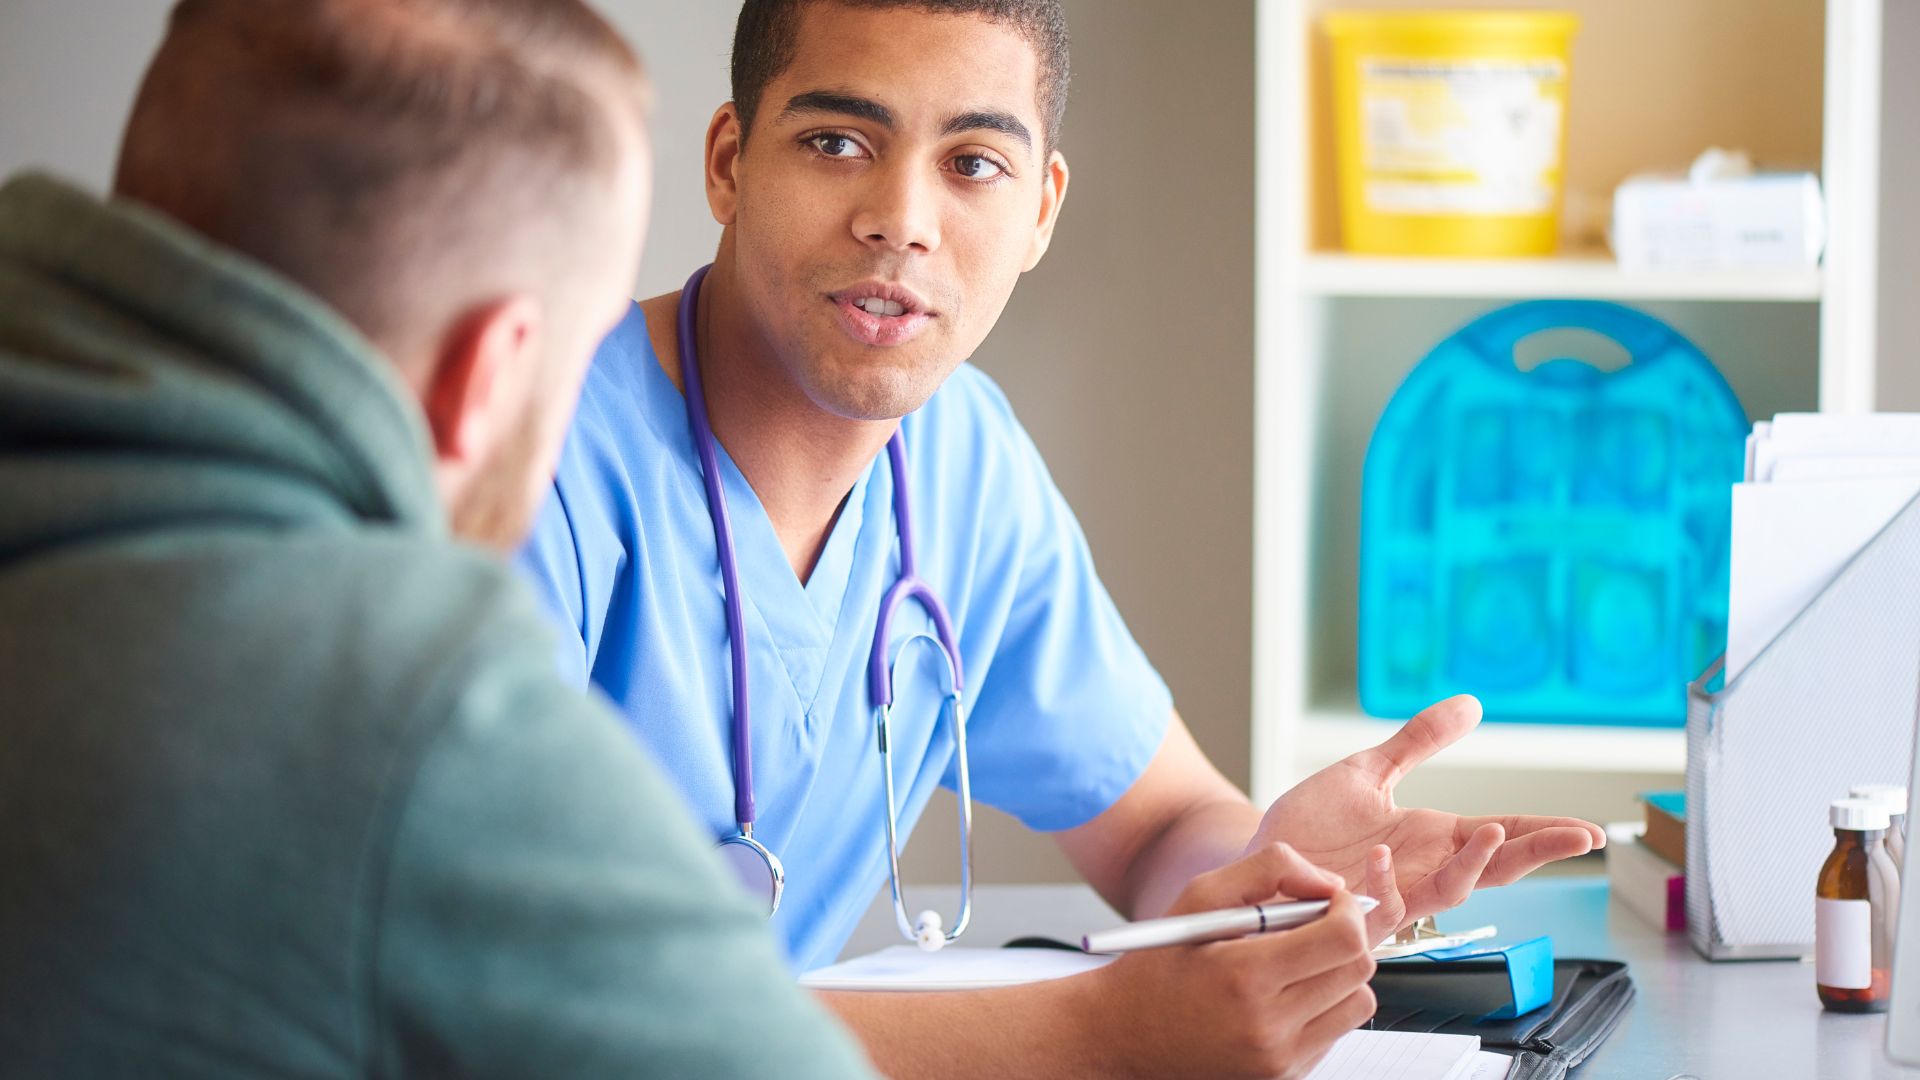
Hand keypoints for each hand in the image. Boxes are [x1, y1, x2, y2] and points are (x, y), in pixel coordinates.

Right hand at [1087, 843, 1376, 1079]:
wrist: (1124, 1034)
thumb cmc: (1158, 963)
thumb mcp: (1199, 896)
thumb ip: (1269, 870)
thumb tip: (1329, 882)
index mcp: (1244, 976)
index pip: (1344, 939)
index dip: (1348, 910)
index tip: (1332, 900)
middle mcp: (1267, 1027)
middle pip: (1358, 970)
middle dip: (1345, 937)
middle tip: (1314, 926)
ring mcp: (1279, 1060)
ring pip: (1357, 1003)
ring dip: (1338, 974)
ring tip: (1295, 963)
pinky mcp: (1285, 1076)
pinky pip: (1336, 1032)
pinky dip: (1322, 1006)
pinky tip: (1281, 996)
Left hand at [1250, 695, 1605, 941]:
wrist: (1258, 855)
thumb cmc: (1311, 825)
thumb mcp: (1369, 771)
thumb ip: (1418, 742)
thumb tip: (1470, 705)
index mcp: (1431, 839)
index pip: (1501, 836)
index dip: (1546, 835)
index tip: (1592, 831)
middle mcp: (1420, 872)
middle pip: (1494, 868)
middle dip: (1537, 853)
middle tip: (1577, 838)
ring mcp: (1390, 896)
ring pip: (1448, 892)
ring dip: (1474, 866)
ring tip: (1495, 833)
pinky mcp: (1351, 913)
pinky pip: (1379, 908)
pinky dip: (1385, 883)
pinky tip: (1383, 856)